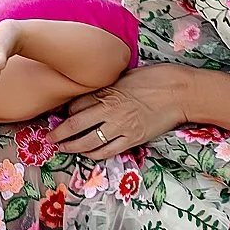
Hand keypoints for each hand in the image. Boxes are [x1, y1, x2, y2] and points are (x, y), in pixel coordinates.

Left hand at [51, 65, 190, 158]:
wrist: (180, 92)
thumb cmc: (157, 78)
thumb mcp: (127, 75)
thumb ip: (109, 85)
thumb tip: (97, 89)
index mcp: (107, 91)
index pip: (76, 104)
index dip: (65, 111)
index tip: (59, 115)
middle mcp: (109, 110)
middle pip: (75, 125)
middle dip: (58, 133)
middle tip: (50, 137)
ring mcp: (120, 127)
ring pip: (87, 142)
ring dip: (71, 147)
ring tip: (62, 148)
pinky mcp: (132, 140)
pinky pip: (106, 151)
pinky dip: (93, 155)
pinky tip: (87, 154)